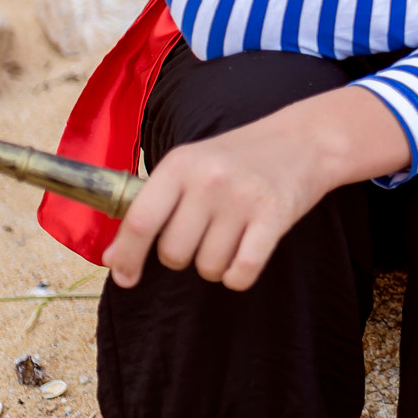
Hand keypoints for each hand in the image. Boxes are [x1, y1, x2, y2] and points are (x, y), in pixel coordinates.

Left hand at [105, 85, 408, 291]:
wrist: (305, 140)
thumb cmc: (240, 157)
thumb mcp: (190, 167)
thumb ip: (152, 208)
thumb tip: (113, 259)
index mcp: (181, 164)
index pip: (140, 222)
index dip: (127, 257)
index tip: (126, 277)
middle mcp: (209, 180)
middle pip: (174, 253)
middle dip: (183, 257)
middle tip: (203, 236)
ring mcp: (244, 198)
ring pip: (208, 267)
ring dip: (215, 265)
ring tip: (230, 239)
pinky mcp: (275, 216)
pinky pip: (242, 272)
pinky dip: (238, 276)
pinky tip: (245, 258)